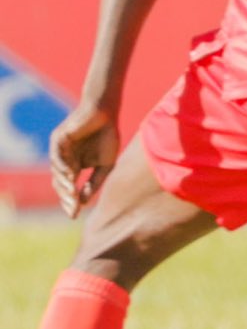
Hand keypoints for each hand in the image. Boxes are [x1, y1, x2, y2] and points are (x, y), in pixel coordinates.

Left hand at [50, 101, 118, 217]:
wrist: (106, 113)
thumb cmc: (107, 136)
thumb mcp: (105, 164)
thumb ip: (95, 182)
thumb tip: (83, 201)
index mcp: (74, 167)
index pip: (69, 188)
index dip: (70, 201)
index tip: (74, 214)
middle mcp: (64, 161)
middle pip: (60, 184)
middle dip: (66, 197)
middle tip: (72, 208)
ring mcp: (59, 151)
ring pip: (56, 172)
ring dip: (63, 184)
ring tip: (71, 194)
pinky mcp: (58, 140)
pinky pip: (57, 157)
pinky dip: (62, 167)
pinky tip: (70, 176)